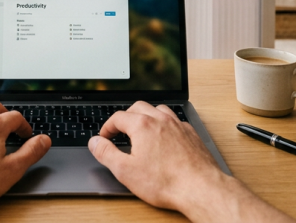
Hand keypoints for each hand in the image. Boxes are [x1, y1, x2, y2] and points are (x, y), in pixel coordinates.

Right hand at [88, 101, 295, 222]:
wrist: (199, 188)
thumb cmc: (166, 181)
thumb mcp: (125, 171)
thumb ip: (106, 153)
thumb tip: (95, 142)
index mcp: (143, 125)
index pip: (118, 117)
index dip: (107, 127)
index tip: (104, 137)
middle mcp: (161, 119)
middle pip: (138, 107)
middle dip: (126, 117)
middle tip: (119, 131)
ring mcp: (178, 125)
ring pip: (158, 110)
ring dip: (146, 116)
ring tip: (141, 129)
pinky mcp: (191, 133)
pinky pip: (174, 120)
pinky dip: (164, 124)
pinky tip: (164, 137)